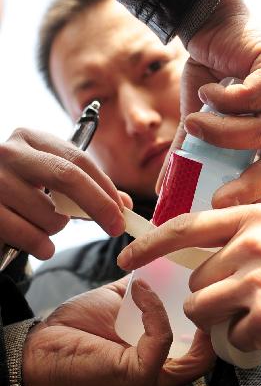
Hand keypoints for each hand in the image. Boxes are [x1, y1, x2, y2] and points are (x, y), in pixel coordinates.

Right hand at [0, 128, 131, 258]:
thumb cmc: (18, 190)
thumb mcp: (48, 177)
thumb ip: (85, 187)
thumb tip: (124, 204)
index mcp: (31, 139)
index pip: (79, 159)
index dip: (105, 187)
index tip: (123, 210)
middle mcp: (11, 153)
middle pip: (68, 177)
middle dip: (98, 205)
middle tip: (115, 227)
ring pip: (50, 214)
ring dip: (58, 229)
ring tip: (44, 226)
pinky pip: (29, 235)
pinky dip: (42, 245)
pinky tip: (41, 245)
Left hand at [23, 276, 213, 385]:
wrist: (44, 345)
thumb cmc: (79, 329)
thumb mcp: (121, 301)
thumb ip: (146, 291)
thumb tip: (160, 264)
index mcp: (162, 354)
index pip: (205, 342)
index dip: (213, 312)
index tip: (208, 279)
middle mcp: (164, 371)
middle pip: (210, 351)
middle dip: (211, 312)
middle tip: (203, 279)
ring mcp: (154, 376)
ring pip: (195, 350)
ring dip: (186, 306)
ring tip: (176, 280)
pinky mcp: (139, 374)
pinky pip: (161, 337)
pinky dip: (155, 309)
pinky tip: (141, 291)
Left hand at [118, 205, 260, 362]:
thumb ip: (242, 237)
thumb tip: (203, 252)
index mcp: (253, 218)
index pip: (185, 227)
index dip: (150, 244)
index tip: (127, 257)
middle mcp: (252, 243)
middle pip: (195, 280)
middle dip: (210, 295)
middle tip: (245, 299)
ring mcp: (258, 278)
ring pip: (202, 309)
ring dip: (223, 320)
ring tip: (258, 314)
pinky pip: (231, 337)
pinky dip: (246, 341)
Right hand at [158, 0, 260, 205]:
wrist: (213, 25)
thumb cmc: (210, 75)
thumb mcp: (199, 120)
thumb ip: (189, 153)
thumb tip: (163, 191)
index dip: (255, 196)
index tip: (223, 211)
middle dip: (248, 184)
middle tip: (216, 199)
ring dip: (222, 134)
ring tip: (194, 124)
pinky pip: (254, 97)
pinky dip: (223, 101)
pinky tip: (207, 93)